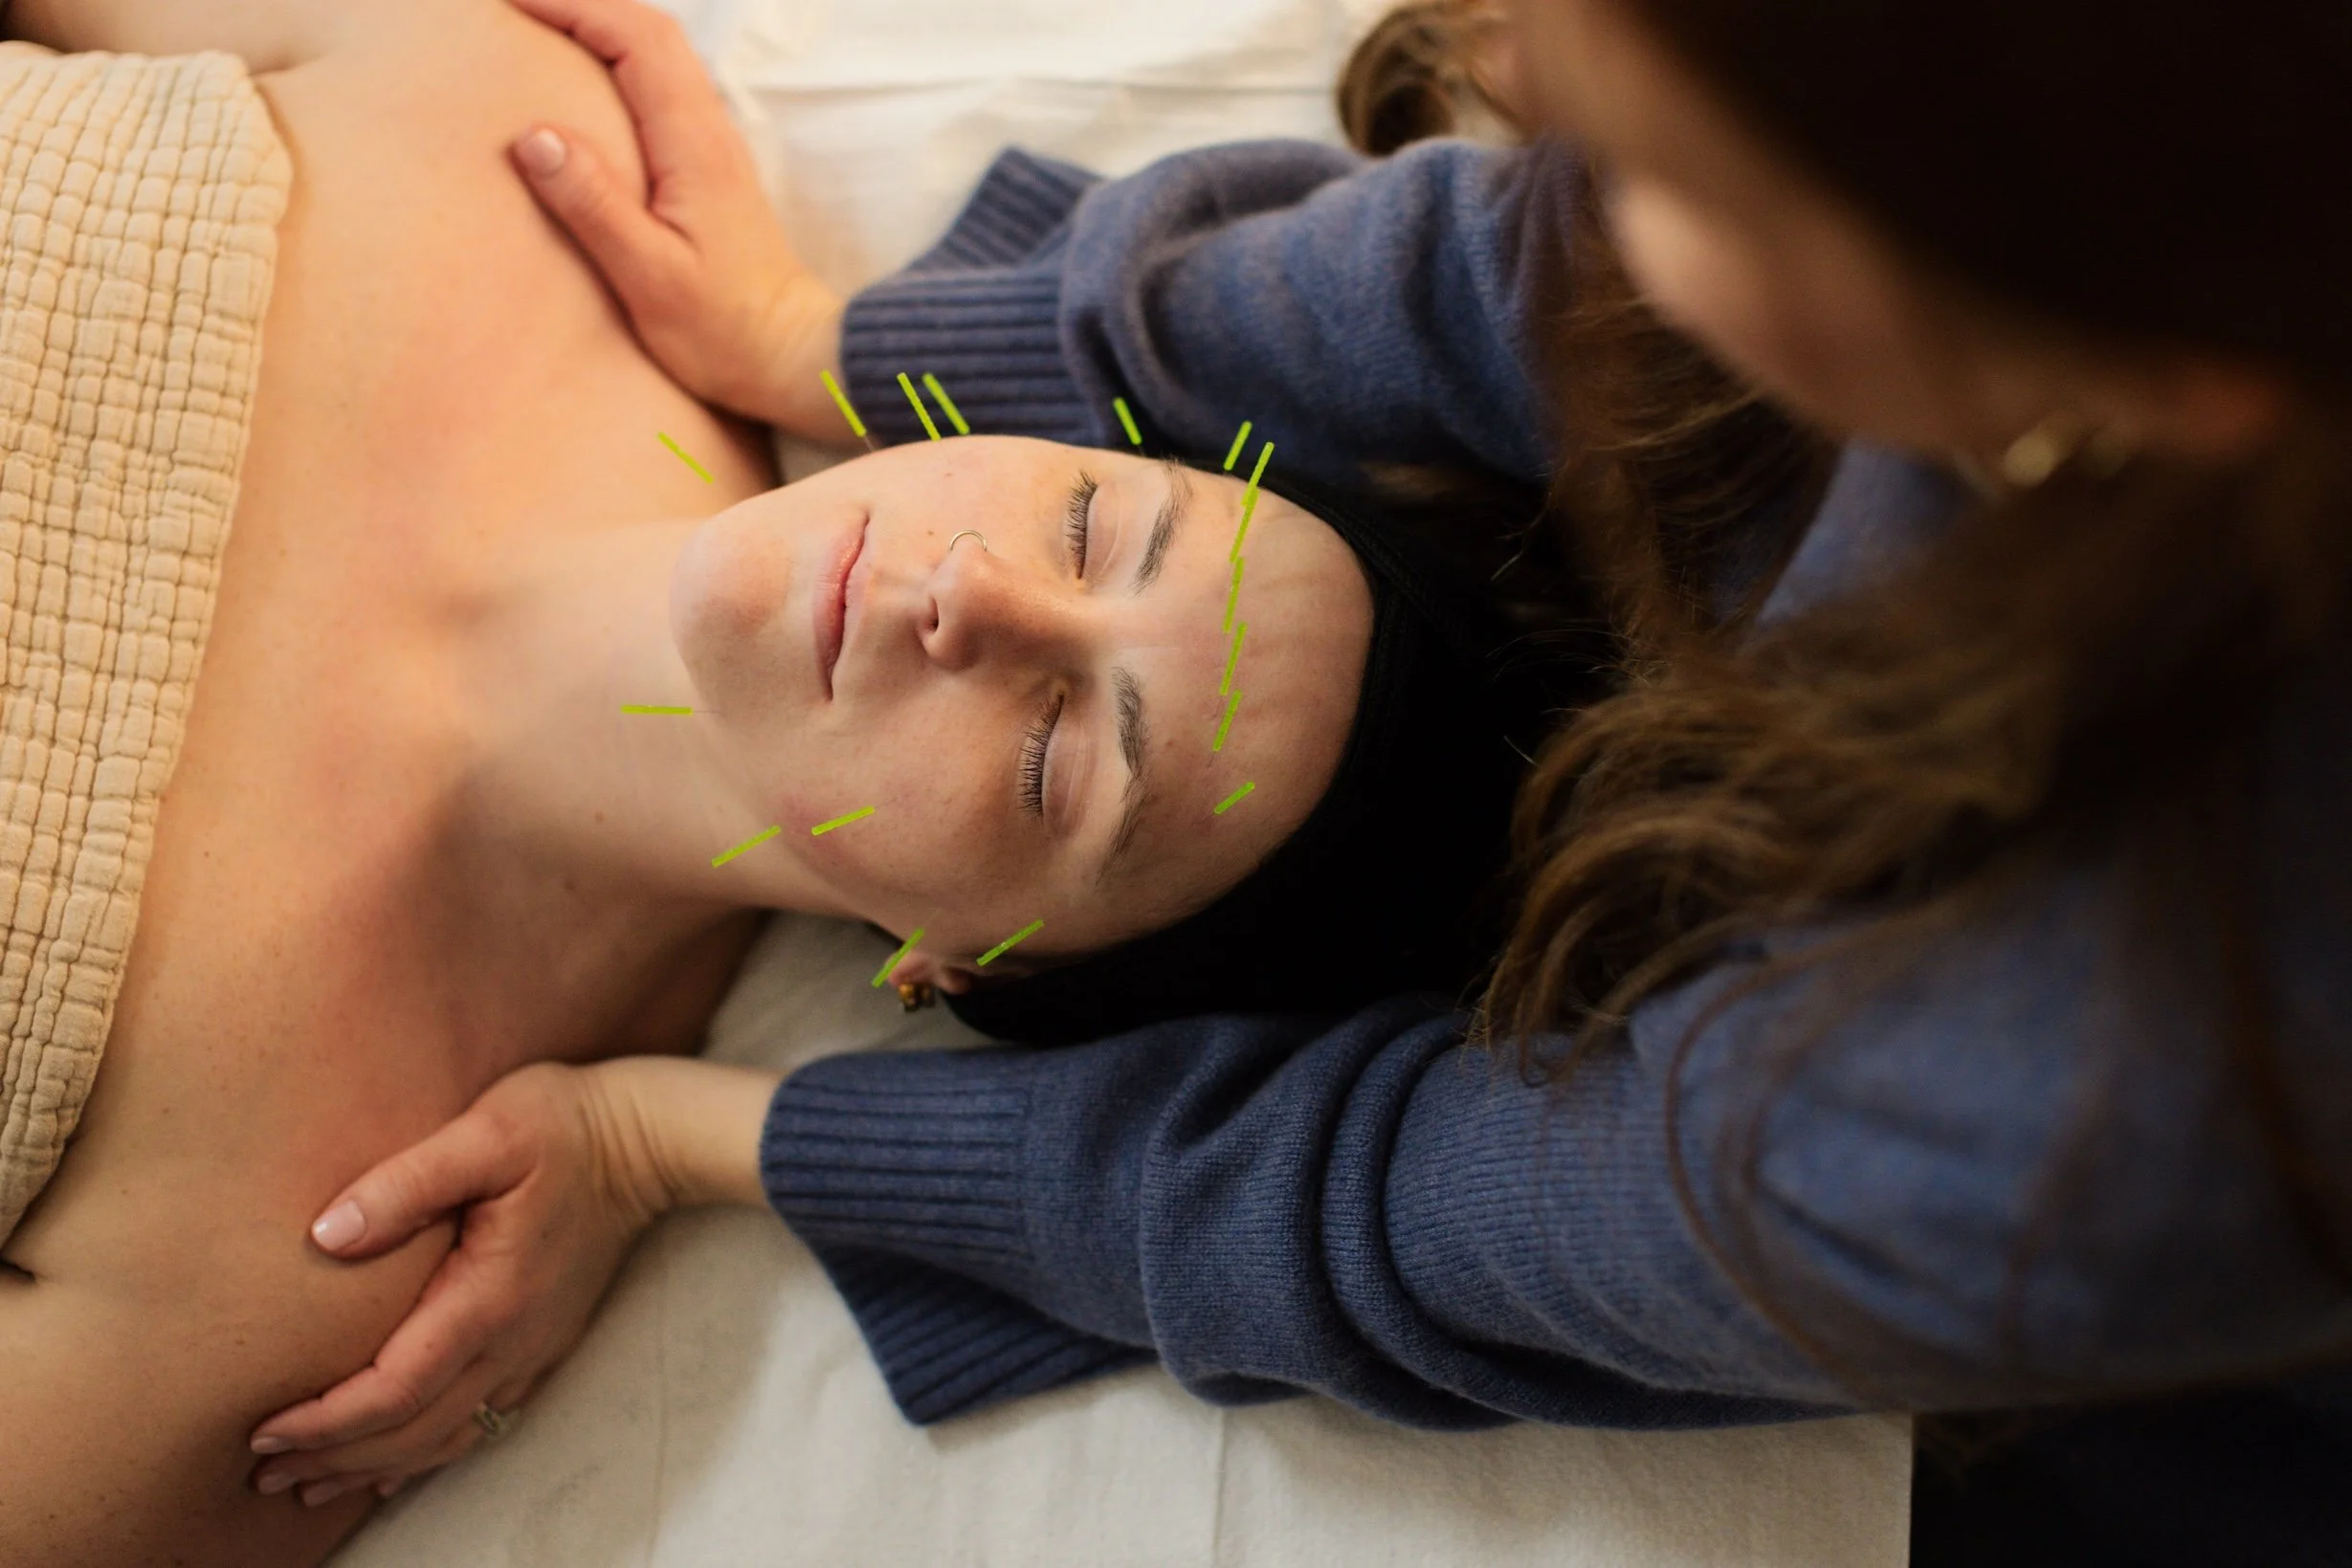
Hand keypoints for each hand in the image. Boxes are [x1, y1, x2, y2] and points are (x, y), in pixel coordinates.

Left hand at [247, 1061, 667, 1507]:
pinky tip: (395, 1465)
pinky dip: (427, 1454)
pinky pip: (481, 1422)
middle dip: (335, 1458)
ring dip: (375, 1468)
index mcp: (489, 1297)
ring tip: (311, 1484)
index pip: (395, 1388)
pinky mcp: (544, 1343)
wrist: (648, 1138)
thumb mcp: (484, 1133)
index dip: (326, 1420)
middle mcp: (512, 1340)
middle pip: (413, 1429)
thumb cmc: (564, 1125)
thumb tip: (325, 1235)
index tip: (263, 1431)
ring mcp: (532, 1348)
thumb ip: (407, 1182)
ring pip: (447, 1438)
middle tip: (262, 1475)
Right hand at [502, 0, 847, 435]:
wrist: (791, 356)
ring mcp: (713, 146)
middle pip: (650, 32)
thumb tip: (534, 136)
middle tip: (515, 4)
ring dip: (602, 28)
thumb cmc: (723, 330)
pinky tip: (583, 80)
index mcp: (693, 145)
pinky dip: (619, 63)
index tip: (512, 0)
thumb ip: (594, 205)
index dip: (574, 7)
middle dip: (583, 5)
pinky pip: (661, 89)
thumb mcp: (649, 277)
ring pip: (659, 55)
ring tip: (539, 26)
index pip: (636, 41)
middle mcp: (710, 131)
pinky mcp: (708, 168)